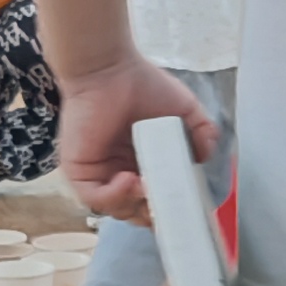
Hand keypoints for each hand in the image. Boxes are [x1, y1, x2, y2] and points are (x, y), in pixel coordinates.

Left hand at [55, 55, 216, 218]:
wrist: (109, 70)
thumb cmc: (144, 86)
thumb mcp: (185, 110)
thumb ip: (203, 132)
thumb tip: (205, 157)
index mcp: (143, 165)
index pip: (154, 202)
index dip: (168, 210)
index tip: (184, 207)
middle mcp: (120, 173)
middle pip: (137, 213)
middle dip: (154, 215)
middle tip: (167, 203)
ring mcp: (100, 175)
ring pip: (118, 210)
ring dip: (136, 205)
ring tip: (147, 185)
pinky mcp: (80, 171)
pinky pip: (96, 198)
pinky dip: (115, 197)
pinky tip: (129, 179)